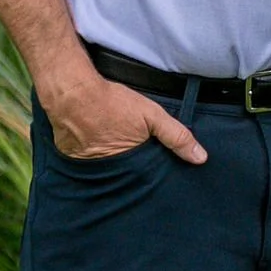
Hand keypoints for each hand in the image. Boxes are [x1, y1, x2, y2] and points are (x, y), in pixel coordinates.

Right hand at [40, 64, 207, 166]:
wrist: (71, 92)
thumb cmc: (112, 103)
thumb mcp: (151, 115)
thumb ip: (176, 136)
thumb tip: (200, 158)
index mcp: (128, 165)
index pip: (146, 179)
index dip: (152, 172)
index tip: (159, 170)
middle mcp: (107, 172)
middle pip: (125, 176)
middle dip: (133, 171)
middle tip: (136, 156)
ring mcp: (86, 166)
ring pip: (106, 170)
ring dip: (112, 164)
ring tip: (115, 148)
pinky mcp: (71, 158)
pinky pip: (86, 162)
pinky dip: (92, 156)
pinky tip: (96, 143)